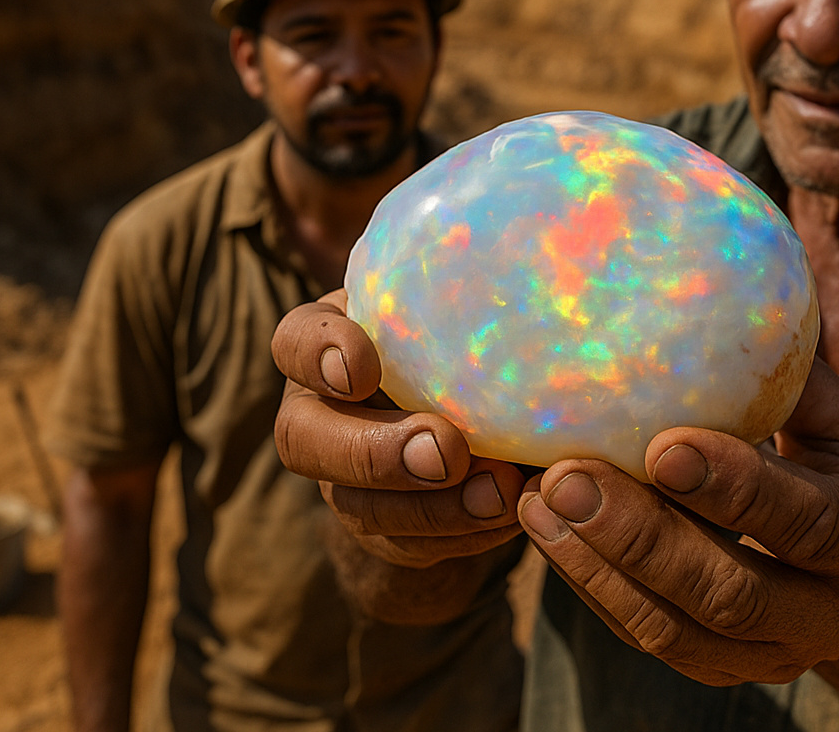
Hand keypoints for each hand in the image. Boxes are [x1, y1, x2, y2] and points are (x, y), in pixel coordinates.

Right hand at [272, 289, 527, 568]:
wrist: (478, 406)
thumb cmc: (467, 329)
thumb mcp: (462, 303)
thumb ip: (476, 298)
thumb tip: (545, 291)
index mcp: (328, 343)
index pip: (294, 342)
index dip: (319, 356)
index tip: (362, 368)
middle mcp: (321, 413)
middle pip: (304, 441)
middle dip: (376, 452)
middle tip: (446, 451)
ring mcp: (344, 480)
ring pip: (360, 508)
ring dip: (432, 509)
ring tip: (499, 494)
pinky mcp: (385, 532)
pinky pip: (410, 547)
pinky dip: (465, 536)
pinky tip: (513, 516)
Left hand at [516, 359, 838, 685]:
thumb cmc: (836, 463)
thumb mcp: (835, 418)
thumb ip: (786, 377)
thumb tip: (725, 290)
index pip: (809, 523)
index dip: (735, 489)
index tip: (662, 444)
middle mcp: (834, 614)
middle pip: (732, 594)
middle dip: (642, 537)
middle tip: (568, 475)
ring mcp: (774, 656)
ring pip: (675, 629)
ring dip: (597, 564)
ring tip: (538, 499)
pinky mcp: (718, 669)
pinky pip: (645, 638)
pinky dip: (590, 584)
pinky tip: (546, 528)